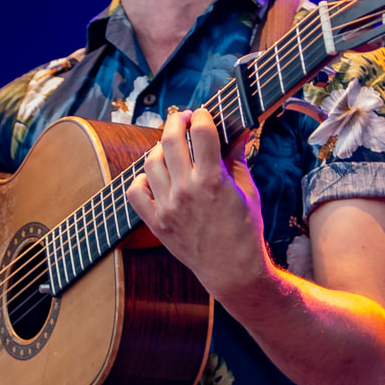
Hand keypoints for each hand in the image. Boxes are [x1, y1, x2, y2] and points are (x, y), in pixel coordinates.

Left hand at [123, 107, 267, 299]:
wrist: (233, 271)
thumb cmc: (246, 231)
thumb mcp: (248, 191)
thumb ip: (237, 159)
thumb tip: (236, 132)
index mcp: (213, 180)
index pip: (201, 131)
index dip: (202, 115)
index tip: (203, 114)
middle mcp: (186, 190)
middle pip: (170, 139)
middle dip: (177, 120)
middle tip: (183, 118)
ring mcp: (168, 207)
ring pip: (150, 162)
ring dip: (159, 148)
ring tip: (170, 148)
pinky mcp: (157, 223)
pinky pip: (136, 192)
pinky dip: (141, 179)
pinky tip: (154, 176)